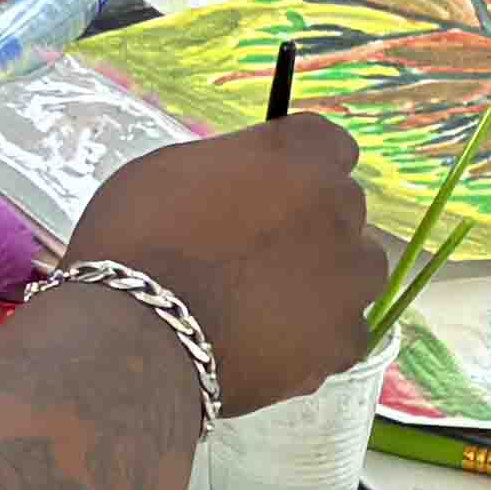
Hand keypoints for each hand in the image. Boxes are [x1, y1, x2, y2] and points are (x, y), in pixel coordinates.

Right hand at [76, 115, 382, 413]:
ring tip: (270, 304)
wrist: (135, 338)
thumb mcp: (170, 172)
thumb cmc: (134, 243)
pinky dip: (316, 338)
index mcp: (296, 155)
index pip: (327, 144)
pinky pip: (343, 332)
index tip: (271, 189)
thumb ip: (229, 170)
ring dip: (325, 279)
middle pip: (342, 208)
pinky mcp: (343, 340)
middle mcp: (338, 207)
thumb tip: (242, 184)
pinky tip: (274, 345)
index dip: (298, 169)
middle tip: (256, 252)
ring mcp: (348, 277)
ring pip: (356, 270)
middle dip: (309, 224)